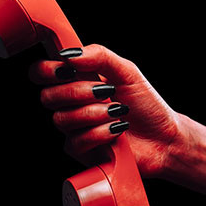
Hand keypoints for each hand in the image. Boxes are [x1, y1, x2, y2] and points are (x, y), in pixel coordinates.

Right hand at [29, 44, 179, 177]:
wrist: (163, 137)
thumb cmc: (146, 105)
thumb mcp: (127, 72)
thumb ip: (99, 56)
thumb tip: (69, 54)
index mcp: (77, 81)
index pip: (41, 73)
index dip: (47, 71)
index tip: (68, 70)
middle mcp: (71, 105)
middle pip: (47, 97)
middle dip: (78, 92)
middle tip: (105, 92)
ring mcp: (75, 129)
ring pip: (62, 120)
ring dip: (93, 113)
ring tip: (117, 112)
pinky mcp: (82, 151)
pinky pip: (77, 141)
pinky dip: (100, 133)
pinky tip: (116, 130)